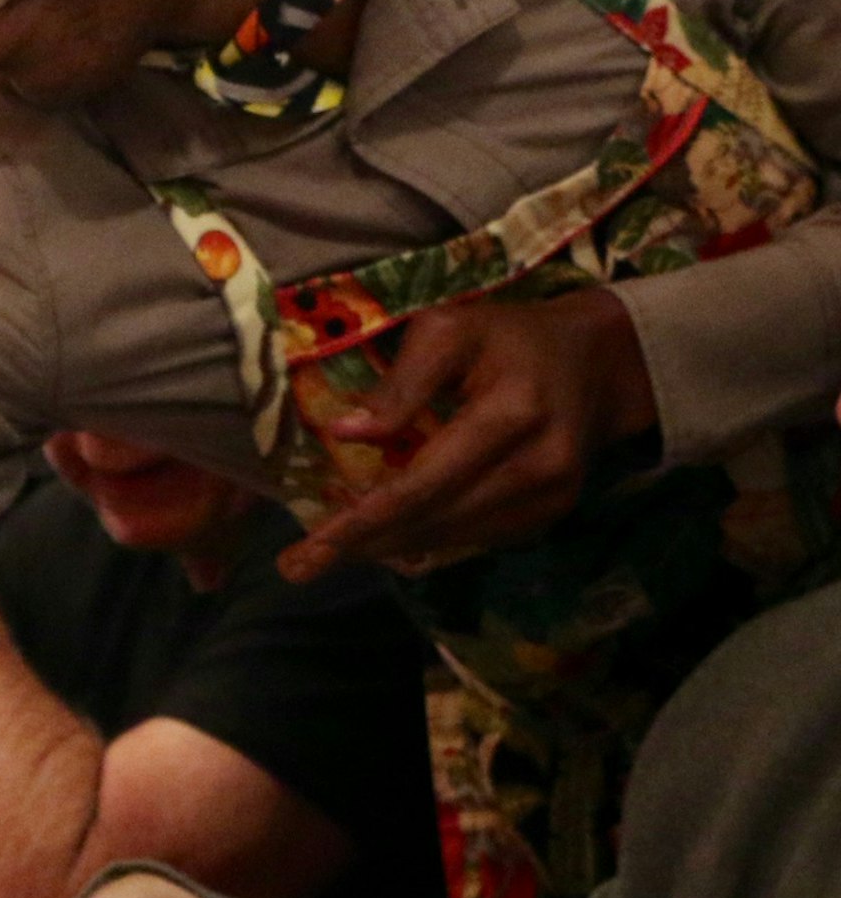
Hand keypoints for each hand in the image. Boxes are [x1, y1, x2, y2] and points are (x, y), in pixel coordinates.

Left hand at [277, 289, 656, 582]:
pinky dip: (425, 540)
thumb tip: (346, 433)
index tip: (314, 544)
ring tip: (327, 552)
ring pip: (452, 538)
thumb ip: (402, 382)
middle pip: (435, 520)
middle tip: (299, 565)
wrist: (597, 363)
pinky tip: (382, 540)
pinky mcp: (549, 516)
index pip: (426, 482)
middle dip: (362, 545)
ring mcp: (550, 500)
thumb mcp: (454, 331)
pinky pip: (474, 539)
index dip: (366, 517)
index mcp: (512, 414)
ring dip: (387, 546)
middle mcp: (538, 468)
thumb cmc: (513, 338)